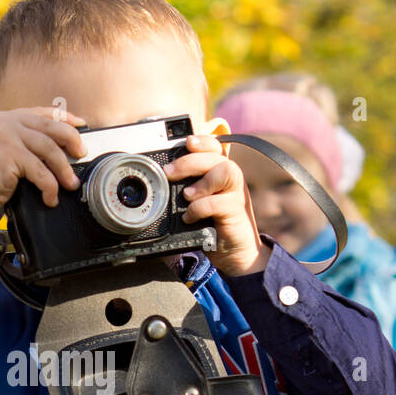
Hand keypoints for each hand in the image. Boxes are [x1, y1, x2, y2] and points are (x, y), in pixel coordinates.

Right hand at [0, 107, 85, 219]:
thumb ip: (20, 144)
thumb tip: (54, 152)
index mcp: (2, 118)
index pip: (40, 112)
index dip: (64, 118)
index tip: (80, 125)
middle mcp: (4, 122)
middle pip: (50, 126)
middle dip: (71, 140)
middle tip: (81, 154)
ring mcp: (6, 135)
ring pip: (49, 149)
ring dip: (63, 169)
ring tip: (71, 183)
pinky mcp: (9, 154)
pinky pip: (40, 171)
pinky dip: (49, 186)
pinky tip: (50, 197)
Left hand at [164, 133, 270, 275]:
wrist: (234, 253)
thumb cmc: (211, 226)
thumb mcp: (195, 204)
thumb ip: (185, 189)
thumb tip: (159, 181)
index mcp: (219, 171)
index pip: (214, 146)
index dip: (202, 140)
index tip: (186, 142)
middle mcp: (230, 178)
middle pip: (214, 156)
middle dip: (189, 161)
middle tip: (169, 173)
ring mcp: (236, 193)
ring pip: (224, 170)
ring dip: (201, 182)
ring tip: (187, 196)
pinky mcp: (236, 211)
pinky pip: (219, 202)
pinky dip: (200, 208)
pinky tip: (190, 217)